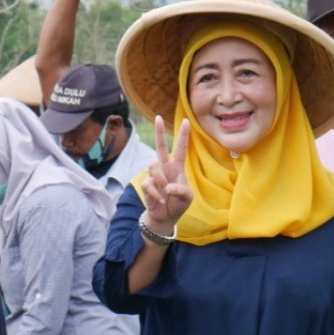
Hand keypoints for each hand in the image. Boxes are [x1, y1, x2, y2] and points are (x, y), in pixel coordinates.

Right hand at [140, 116, 191, 233]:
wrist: (165, 217)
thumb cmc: (178, 204)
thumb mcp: (187, 198)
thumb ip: (180, 189)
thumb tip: (167, 186)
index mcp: (177, 168)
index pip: (181, 149)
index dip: (183, 135)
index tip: (187, 121)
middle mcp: (165, 168)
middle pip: (160, 146)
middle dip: (159, 132)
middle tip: (157, 117)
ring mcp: (154, 175)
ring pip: (154, 166)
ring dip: (161, 181)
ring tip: (166, 194)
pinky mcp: (146, 184)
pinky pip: (149, 183)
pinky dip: (156, 194)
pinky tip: (160, 200)